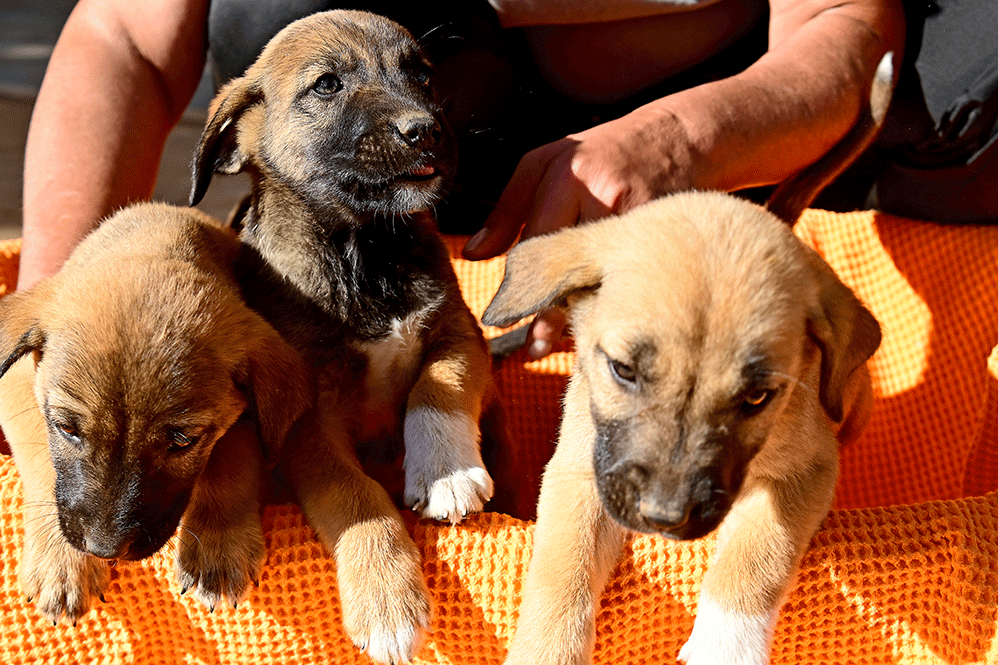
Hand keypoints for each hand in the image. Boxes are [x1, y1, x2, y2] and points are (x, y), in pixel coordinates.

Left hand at [465, 105, 695, 355]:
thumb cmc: (602, 152)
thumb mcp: (543, 165)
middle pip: (572, 268)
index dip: (518, 285)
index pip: (536, 242)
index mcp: (568, 179)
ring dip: (582, 315)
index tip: (501, 318)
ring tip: (561, 344)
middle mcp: (603, 199)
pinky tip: (601, 320)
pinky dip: (613, 302)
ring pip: (603, 280)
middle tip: (533, 346)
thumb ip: (506, 210)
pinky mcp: (663, 237)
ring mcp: (639, 220)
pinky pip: (632, 280)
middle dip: (550, 315)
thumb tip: (473, 253)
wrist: (678, 138)